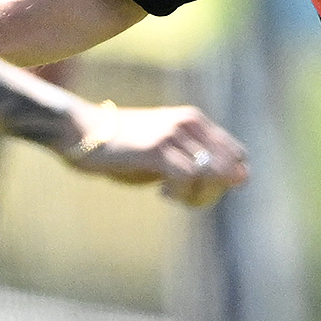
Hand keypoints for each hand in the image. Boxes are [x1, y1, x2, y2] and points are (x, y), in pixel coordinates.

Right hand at [65, 103, 249, 205]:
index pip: (237, 154)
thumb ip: (193, 163)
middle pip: (230, 167)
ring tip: (172, 196)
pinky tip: (162, 193)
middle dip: (215, 191)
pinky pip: (188, 177)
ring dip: (197, 195)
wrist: (83, 132)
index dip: (227, 179)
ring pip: (211, 173)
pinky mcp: (157, 149)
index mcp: (195, 120)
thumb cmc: (123, 148)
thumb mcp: (164, 152)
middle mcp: (190, 123)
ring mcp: (174, 134)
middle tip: (187, 199)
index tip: (202, 191)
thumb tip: (235, 180)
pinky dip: (181, 193)